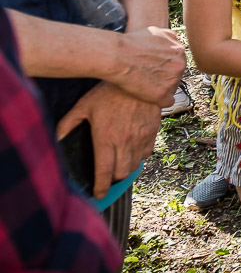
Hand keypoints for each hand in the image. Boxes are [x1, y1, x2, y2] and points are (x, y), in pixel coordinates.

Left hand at [56, 82, 161, 197]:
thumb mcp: (84, 105)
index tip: (98, 194)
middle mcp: (125, 141)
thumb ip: (68, 124)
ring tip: (118, 163)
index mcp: (106, 138)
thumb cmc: (109, 91)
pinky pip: (147, 153)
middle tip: (107, 175)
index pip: (104, 172)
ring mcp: (141, 137)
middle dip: (113, 178)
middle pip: (121, 173)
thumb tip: (56, 138)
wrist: (141, 78)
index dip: (101, 187)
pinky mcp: (153, 131)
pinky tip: (131, 150)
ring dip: (126, 168)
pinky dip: (139, 156)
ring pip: (135, 165)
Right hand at [110, 26, 186, 106]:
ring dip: (161, 88)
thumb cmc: (130, 43)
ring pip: (172, 88)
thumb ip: (168, 37)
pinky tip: (147, 98)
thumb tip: (173, 40)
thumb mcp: (155, 31)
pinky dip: (158, 101)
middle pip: (176, 75)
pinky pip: (167, 101)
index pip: (177, 62)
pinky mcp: (163, 94)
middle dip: (165, 77)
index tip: (153, 68)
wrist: (117, 56)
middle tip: (148, 78)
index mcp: (179, 51)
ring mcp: (173, 80)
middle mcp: (180, 65)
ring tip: (145, 87)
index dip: (164, 66)